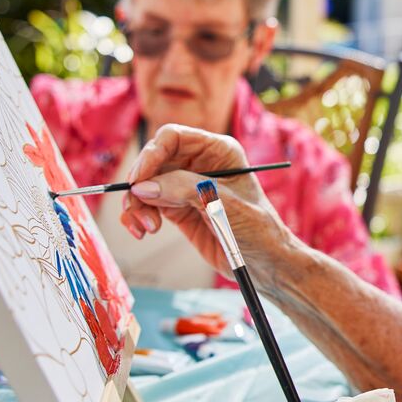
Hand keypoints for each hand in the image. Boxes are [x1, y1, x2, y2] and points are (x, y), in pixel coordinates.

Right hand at [121, 124, 289, 273]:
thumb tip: (143, 187)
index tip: (138, 179)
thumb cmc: (256, 228)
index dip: (151, 154)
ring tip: (146, 227)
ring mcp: (185, 186)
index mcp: (218, 151)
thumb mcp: (222, 205)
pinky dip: (138, 215)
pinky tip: (143, 230)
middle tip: (137, 205)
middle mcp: (199, 164)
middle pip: (154, 160)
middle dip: (140, 183)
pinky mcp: (176, 209)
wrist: (264, 263)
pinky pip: (147, 204)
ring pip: (146, 184)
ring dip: (136, 204)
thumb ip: (184, 190)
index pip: (173, 138)